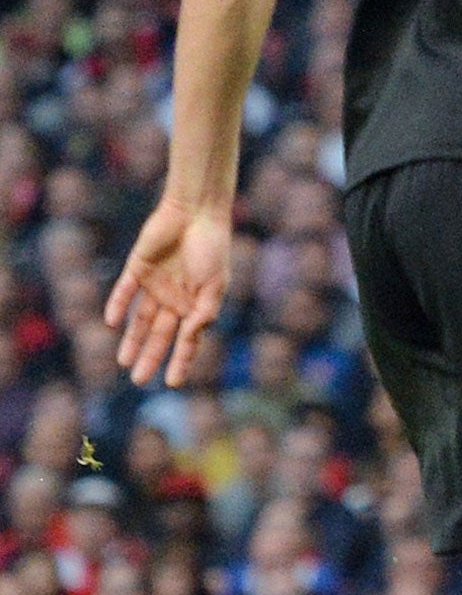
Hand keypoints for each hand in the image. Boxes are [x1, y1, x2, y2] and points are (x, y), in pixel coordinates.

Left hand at [104, 194, 231, 386]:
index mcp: (196, 302)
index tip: (172, 383)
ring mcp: (155, 284)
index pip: (187, 338)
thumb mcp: (215, 284)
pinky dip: (118, 305)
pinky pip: (125, 291)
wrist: (196, 212)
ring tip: (124, 362)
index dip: (181, 360)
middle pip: (159, 333)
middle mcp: (174, 297)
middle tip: (139, 381)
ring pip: (140, 318)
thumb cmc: (212, 247)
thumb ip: (203, 311)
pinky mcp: (138, 268)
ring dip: (132, 340)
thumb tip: (191, 338)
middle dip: (151, 356)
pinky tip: (112, 322)